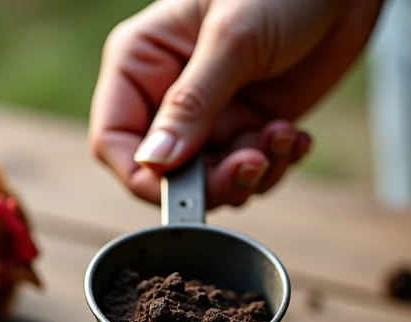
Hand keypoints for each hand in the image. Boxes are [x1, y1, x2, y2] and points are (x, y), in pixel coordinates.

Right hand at [90, 0, 382, 207]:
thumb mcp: (232, 41)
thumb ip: (191, 105)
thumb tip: (153, 162)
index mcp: (142, 63)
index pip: (114, 140)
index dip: (143, 176)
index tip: (183, 192)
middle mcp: (169, 97)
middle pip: (167, 174)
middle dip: (213, 182)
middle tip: (252, 165)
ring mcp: (212, 116)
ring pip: (212, 182)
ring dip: (252, 174)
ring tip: (283, 137)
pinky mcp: (249, 128)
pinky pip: (250, 173)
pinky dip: (275, 165)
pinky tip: (296, 137)